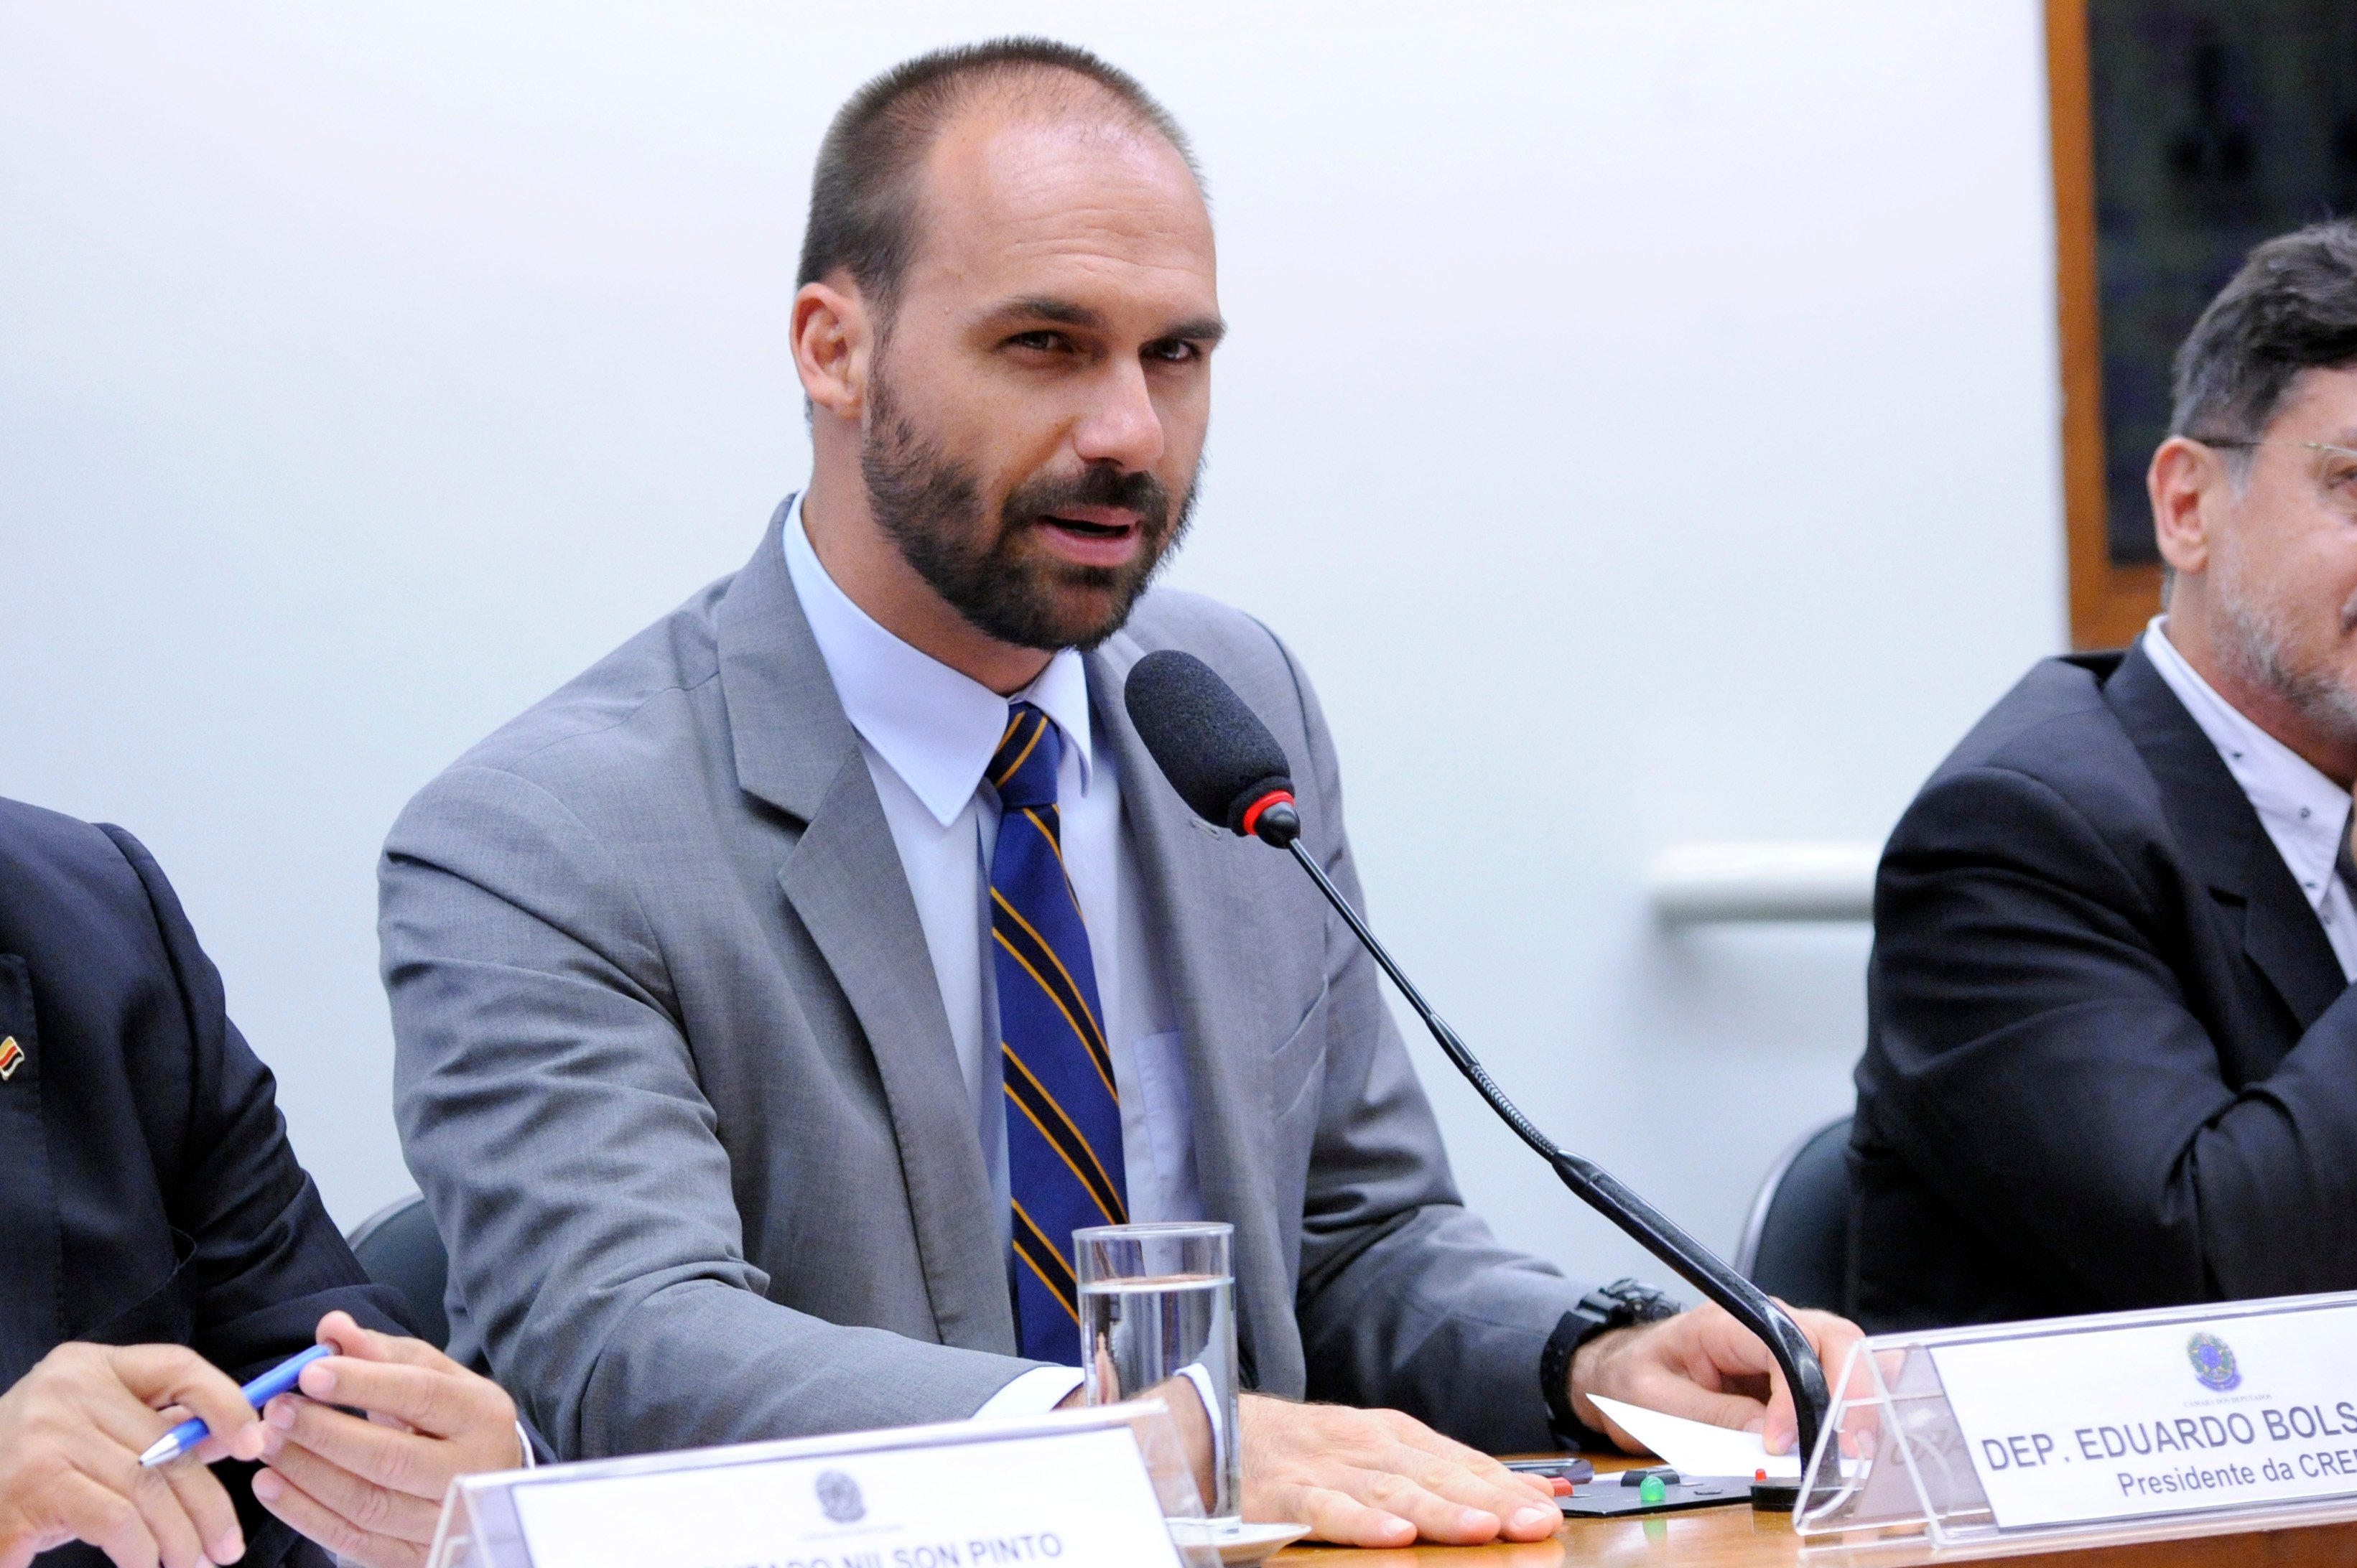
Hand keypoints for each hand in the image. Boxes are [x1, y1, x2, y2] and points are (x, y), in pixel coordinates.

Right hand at [0, 1341, 265, 1567]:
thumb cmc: (34, 1472)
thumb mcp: (96, 1438)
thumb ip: (157, 1431)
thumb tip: (229, 1439)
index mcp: (89, 1366)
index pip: (176, 1366)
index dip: (225, 1403)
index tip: (253, 1445)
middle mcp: (66, 1390)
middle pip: (167, 1444)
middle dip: (207, 1503)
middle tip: (228, 1547)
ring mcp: (44, 1436)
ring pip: (146, 1488)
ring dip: (178, 1537)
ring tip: (192, 1564)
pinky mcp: (31, 1487)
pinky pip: (115, 1520)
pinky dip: (140, 1551)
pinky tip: (146, 1566)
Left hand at [250, 1312, 520, 1567]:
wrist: (483, 1483)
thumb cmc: (451, 1421)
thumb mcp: (433, 1377)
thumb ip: (382, 1353)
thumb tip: (332, 1327)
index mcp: (482, 1416)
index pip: (422, 1396)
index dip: (363, 1384)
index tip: (310, 1372)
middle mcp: (471, 1471)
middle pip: (392, 1457)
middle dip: (325, 1433)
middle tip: (276, 1410)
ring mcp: (443, 1521)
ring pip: (366, 1504)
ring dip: (306, 1473)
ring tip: (266, 1442)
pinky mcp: (413, 1557)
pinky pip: (352, 1540)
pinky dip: (304, 1514)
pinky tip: (272, 1485)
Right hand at [1237, 1394, 1560, 1547]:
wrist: (1215, 1431)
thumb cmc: (1311, 1452)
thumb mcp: (1383, 1452)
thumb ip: (1454, 1472)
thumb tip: (1541, 1492)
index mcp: (1393, 1436)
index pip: (1460, 1462)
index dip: (1508, 1485)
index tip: (1553, 1508)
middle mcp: (1366, 1447)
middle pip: (1436, 1475)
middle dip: (1490, 1498)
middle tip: (1536, 1521)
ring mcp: (1326, 1470)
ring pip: (1390, 1493)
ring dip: (1439, 1510)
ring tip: (1481, 1528)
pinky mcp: (1284, 1496)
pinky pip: (1327, 1512)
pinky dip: (1361, 1523)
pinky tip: (1394, 1538)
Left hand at [1569, 1300, 1863, 1455]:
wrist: (1620, 1372)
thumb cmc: (1634, 1377)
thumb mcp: (1656, 1401)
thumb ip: (1712, 1416)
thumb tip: (1770, 1439)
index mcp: (1722, 1321)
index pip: (1781, 1344)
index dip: (1794, 1395)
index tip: (1784, 1443)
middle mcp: (1762, 1324)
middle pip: (1831, 1339)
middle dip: (1849, 1392)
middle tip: (1850, 1449)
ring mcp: (1781, 1346)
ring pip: (1843, 1356)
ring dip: (1857, 1402)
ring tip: (1856, 1451)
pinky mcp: (1788, 1373)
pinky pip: (1833, 1381)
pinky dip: (1850, 1406)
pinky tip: (1852, 1437)